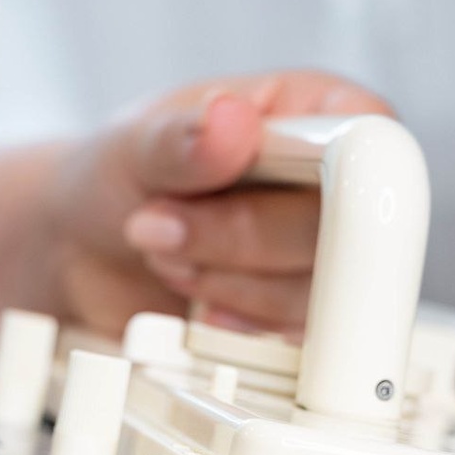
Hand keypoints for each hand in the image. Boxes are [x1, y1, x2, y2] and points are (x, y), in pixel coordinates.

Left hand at [49, 70, 391, 336]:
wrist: (84, 250)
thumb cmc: (116, 178)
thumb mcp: (132, 147)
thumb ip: (181, 140)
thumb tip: (231, 121)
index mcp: (316, 115)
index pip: (370, 145)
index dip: (329, 180)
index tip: (249, 193)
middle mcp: (332, 185)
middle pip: (343, 232)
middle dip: (238, 241)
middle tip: (163, 227)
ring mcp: (318, 257)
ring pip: (315, 295)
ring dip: (225, 284)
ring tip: (169, 255)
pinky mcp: (295, 316)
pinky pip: (292, 340)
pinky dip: (229, 324)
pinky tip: (193, 298)